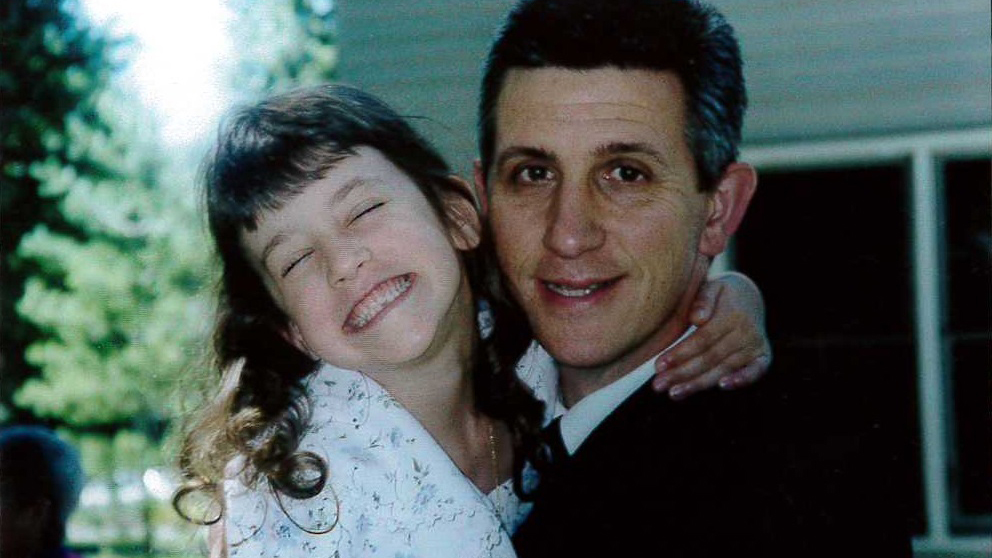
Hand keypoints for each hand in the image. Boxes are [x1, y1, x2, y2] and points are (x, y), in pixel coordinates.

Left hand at [652, 272, 771, 398]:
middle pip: (710, 358)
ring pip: (724, 369)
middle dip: (683, 373)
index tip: (659, 365)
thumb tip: (697, 318)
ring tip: (674, 393)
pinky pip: (755, 372)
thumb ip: (703, 299)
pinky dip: (742, 380)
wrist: (749, 296)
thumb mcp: (712, 287)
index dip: (681, 353)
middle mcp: (746, 332)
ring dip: (699, 383)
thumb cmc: (721, 294)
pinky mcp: (763, 357)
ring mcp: (756, 346)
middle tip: (659, 384)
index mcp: (732, 315)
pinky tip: (722, 387)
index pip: (702, 339)